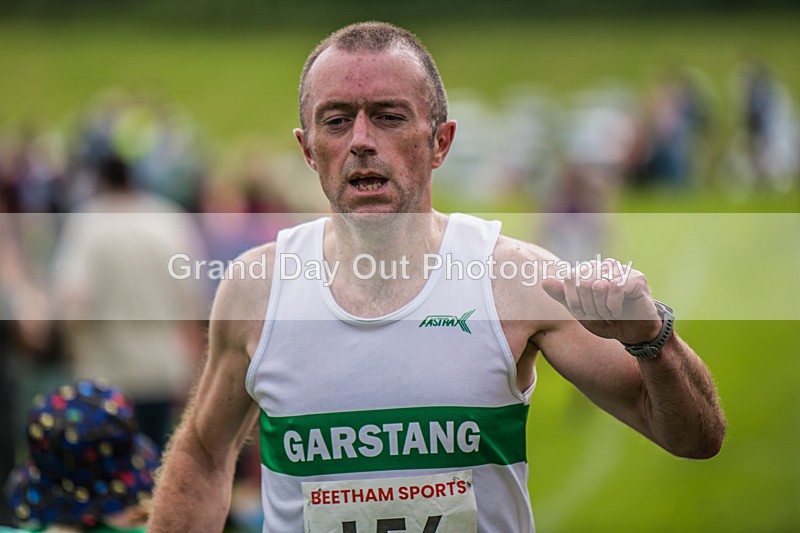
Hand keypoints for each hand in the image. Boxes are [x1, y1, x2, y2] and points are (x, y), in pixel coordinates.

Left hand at [541, 259, 661, 344]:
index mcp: (588, 271)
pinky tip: (619, 312)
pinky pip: (615, 289)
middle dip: (588, 306)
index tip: (584, 313)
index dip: (574, 301)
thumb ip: (563, 296)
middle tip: (599, 315)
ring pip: (598, 285)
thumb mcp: (580, 311)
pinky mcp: (636, 278)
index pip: (569, 278)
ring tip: (610, 314)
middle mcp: (603, 266)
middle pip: (583, 282)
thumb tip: (544, 281)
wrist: (632, 333)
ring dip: (602, 309)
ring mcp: (621, 270)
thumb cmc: (606, 321)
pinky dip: (614, 307)